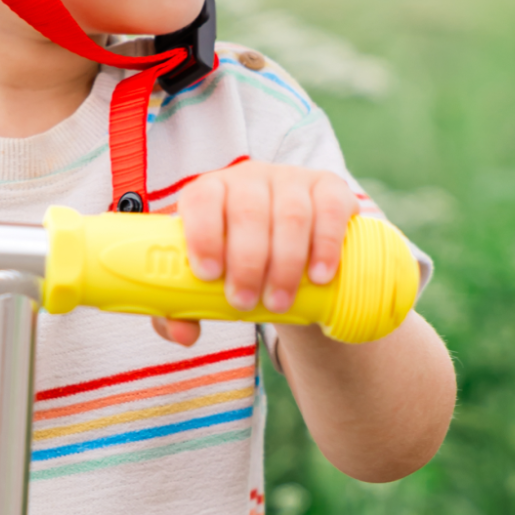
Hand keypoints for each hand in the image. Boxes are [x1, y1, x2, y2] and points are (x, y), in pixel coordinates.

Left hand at [153, 161, 354, 348]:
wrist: (287, 246)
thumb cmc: (234, 262)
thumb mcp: (206, 281)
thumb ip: (183, 308)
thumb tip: (185, 335)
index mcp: (210, 192)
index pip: (202, 199)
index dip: (203, 235)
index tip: (208, 275)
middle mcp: (249, 178)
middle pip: (248, 212)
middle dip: (246, 263)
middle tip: (244, 304)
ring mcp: (291, 179)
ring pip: (291, 215)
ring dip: (285, 264)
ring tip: (278, 303)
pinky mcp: (329, 187)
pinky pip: (331, 210)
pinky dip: (326, 246)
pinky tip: (319, 276)